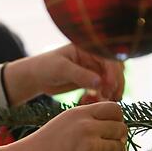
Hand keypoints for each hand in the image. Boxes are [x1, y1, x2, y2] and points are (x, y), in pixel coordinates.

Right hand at [0, 102, 126, 150]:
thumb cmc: (41, 148)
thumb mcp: (63, 123)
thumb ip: (87, 121)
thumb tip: (119, 128)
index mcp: (79, 114)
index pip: (116, 110)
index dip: (116, 121)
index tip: (107, 132)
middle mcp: (87, 128)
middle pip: (121, 130)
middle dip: (115, 140)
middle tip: (101, 150)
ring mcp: (89, 149)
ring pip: (119, 150)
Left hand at [4, 45, 124, 104]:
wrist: (36, 78)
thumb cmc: (45, 67)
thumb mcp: (61, 69)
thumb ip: (80, 75)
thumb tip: (100, 82)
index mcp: (88, 48)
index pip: (108, 58)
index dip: (113, 71)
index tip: (110, 85)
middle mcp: (94, 57)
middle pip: (115, 70)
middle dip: (115, 83)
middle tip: (110, 97)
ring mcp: (93, 70)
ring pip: (111, 81)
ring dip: (111, 91)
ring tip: (104, 101)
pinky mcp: (91, 82)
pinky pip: (103, 89)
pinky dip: (102, 96)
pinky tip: (93, 102)